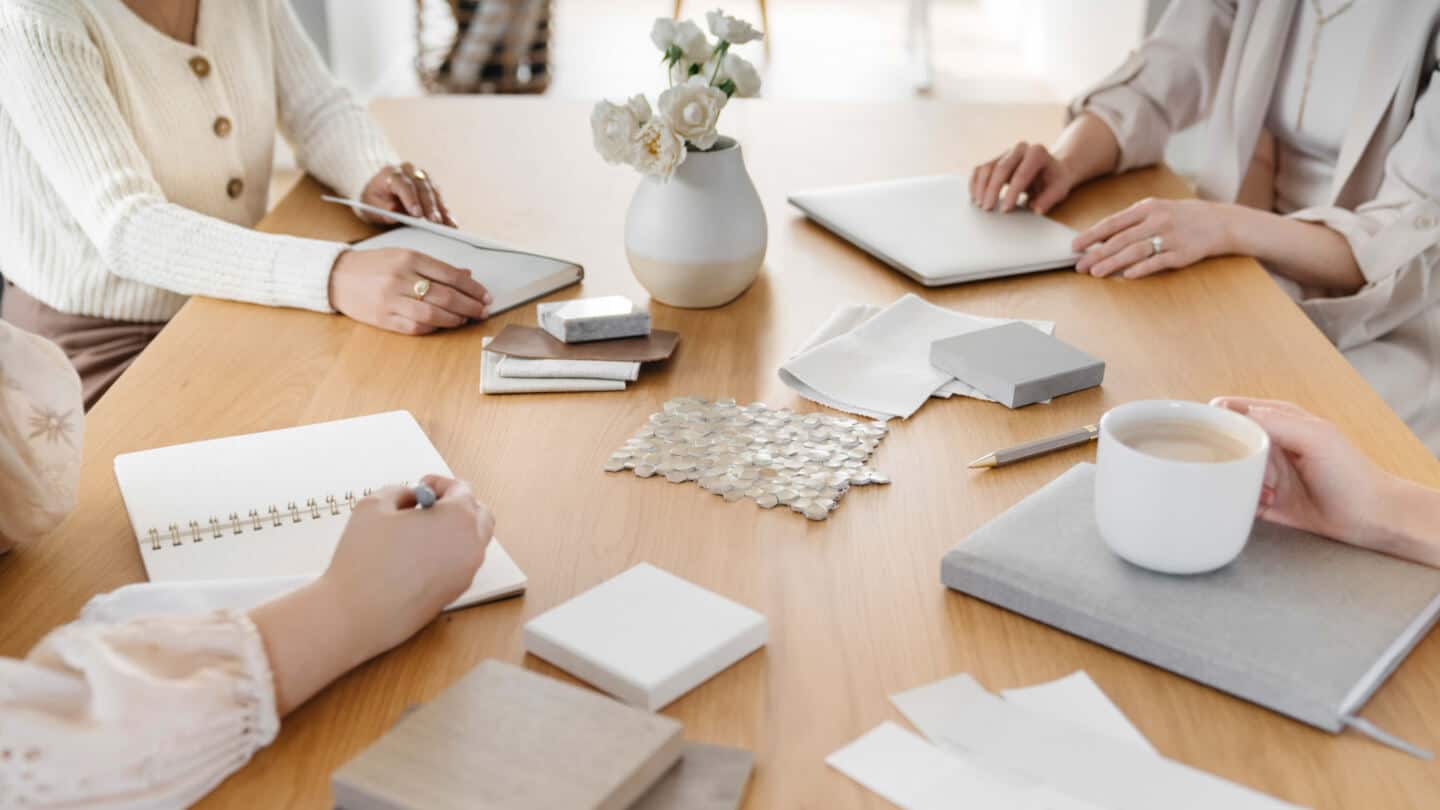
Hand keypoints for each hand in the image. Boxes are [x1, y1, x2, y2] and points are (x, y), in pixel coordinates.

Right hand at [321, 476, 493, 663]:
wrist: (357, 613)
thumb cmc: (363, 560)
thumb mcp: (374, 505)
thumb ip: (399, 491)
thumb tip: (412, 497)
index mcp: (458, 519)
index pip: (462, 490)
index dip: (439, 484)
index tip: (422, 487)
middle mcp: (471, 545)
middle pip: (478, 515)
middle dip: (455, 505)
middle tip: (426, 506)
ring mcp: (466, 573)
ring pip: (472, 542)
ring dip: (453, 530)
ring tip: (418, 530)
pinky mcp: (455, 593)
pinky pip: (461, 565)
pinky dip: (447, 553)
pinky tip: (416, 555)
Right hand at [328, 248, 491, 334]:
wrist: (336, 276)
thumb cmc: (374, 265)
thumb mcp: (404, 255)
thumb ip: (435, 267)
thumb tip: (467, 276)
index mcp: (409, 258)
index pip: (450, 275)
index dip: (473, 288)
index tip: (486, 296)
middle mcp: (400, 278)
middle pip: (446, 296)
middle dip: (470, 306)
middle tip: (482, 311)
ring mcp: (390, 300)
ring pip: (433, 314)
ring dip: (455, 319)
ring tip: (465, 319)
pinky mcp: (383, 318)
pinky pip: (415, 327)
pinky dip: (433, 328)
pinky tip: (442, 325)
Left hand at [357, 163, 455, 226]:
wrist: (378, 187)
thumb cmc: (372, 198)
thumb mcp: (369, 204)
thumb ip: (380, 208)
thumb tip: (393, 211)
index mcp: (391, 173)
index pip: (404, 185)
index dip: (411, 200)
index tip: (417, 215)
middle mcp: (409, 171)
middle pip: (423, 188)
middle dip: (430, 206)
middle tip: (435, 223)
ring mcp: (422, 177)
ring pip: (434, 192)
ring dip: (441, 210)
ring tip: (448, 226)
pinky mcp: (431, 186)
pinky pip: (440, 198)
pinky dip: (445, 211)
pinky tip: (451, 224)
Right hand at [970, 141, 1078, 214]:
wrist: (1050, 170)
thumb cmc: (1054, 180)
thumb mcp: (1059, 189)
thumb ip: (1049, 199)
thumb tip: (1036, 209)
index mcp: (1037, 153)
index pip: (1021, 173)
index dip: (1012, 192)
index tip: (1005, 210)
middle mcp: (1020, 148)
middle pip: (1001, 168)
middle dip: (992, 190)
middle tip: (987, 208)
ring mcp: (1006, 153)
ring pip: (987, 168)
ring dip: (981, 187)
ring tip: (980, 205)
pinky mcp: (996, 159)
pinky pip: (980, 169)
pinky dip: (975, 183)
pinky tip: (975, 197)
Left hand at [1074, 198, 1232, 278]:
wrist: (1220, 222)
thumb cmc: (1181, 217)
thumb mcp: (1157, 209)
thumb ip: (1131, 221)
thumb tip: (1101, 237)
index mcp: (1148, 207)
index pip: (1113, 222)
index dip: (1091, 235)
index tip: (1074, 245)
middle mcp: (1158, 220)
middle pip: (1120, 239)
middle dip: (1096, 253)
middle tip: (1079, 265)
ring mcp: (1170, 237)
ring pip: (1135, 251)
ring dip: (1113, 263)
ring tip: (1095, 272)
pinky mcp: (1182, 253)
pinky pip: (1157, 262)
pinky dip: (1141, 269)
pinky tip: (1126, 275)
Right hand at [1210, 398, 1385, 544]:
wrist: (1372, 518)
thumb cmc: (1350, 473)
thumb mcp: (1315, 437)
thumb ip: (1274, 420)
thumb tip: (1228, 413)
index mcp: (1275, 419)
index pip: (1228, 410)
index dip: (1213, 419)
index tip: (1207, 436)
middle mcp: (1265, 443)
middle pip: (1221, 443)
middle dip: (1222, 458)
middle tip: (1238, 471)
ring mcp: (1264, 473)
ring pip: (1225, 472)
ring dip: (1233, 483)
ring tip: (1263, 491)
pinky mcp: (1263, 500)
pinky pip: (1235, 499)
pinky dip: (1240, 503)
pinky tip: (1264, 507)